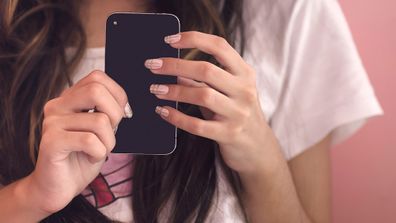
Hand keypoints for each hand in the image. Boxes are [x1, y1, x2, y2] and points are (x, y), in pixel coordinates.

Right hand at [28, 70, 130, 213]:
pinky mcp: (51, 142)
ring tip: (98, 151)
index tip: (121, 115)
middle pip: (96, 90)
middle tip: (111, 133)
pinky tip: (91, 158)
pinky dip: (99, 153)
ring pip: (99, 121)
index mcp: (69, 98)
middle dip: (115, 114)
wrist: (58, 187)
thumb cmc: (82, 157)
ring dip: (109, 142)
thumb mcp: (100, 130)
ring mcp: (52, 123)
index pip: (97, 77)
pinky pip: (90, 141)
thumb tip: (125, 106)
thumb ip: (107, 112)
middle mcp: (57, 105)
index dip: (117, 94)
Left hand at [146, 31, 277, 174]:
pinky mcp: (229, 134)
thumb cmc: (238, 113)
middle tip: (152, 65)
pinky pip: (197, 125)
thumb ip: (206, 80)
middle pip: (206, 70)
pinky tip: (163, 111)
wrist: (259, 148)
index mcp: (245, 73)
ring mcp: (238, 113)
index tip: (169, 40)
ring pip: (202, 95)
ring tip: (155, 89)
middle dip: (175, 65)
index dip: (193, 39)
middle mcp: (244, 90)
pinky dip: (177, 117)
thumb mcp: (229, 91)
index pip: (220, 46)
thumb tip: (175, 68)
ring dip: (174, 90)